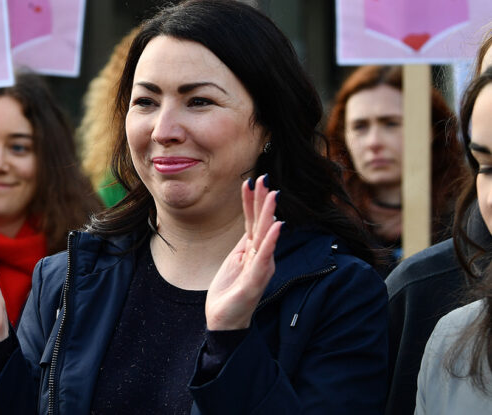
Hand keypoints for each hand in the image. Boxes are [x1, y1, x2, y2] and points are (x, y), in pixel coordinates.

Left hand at [205, 175, 281, 330]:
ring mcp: (259, 268)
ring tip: (273, 195)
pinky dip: (271, 242)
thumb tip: (250, 223)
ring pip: (265, 237)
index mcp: (252, 250)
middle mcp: (260, 256)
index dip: (252, 201)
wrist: (224, 322)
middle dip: (262, 201)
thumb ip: (245, 243)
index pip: (253, 221)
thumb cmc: (230, 292)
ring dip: (268, 215)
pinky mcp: (255, 281)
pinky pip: (264, 258)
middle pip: (262, 223)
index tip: (252, 180)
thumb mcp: (235, 260)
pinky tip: (276, 226)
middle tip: (264, 178)